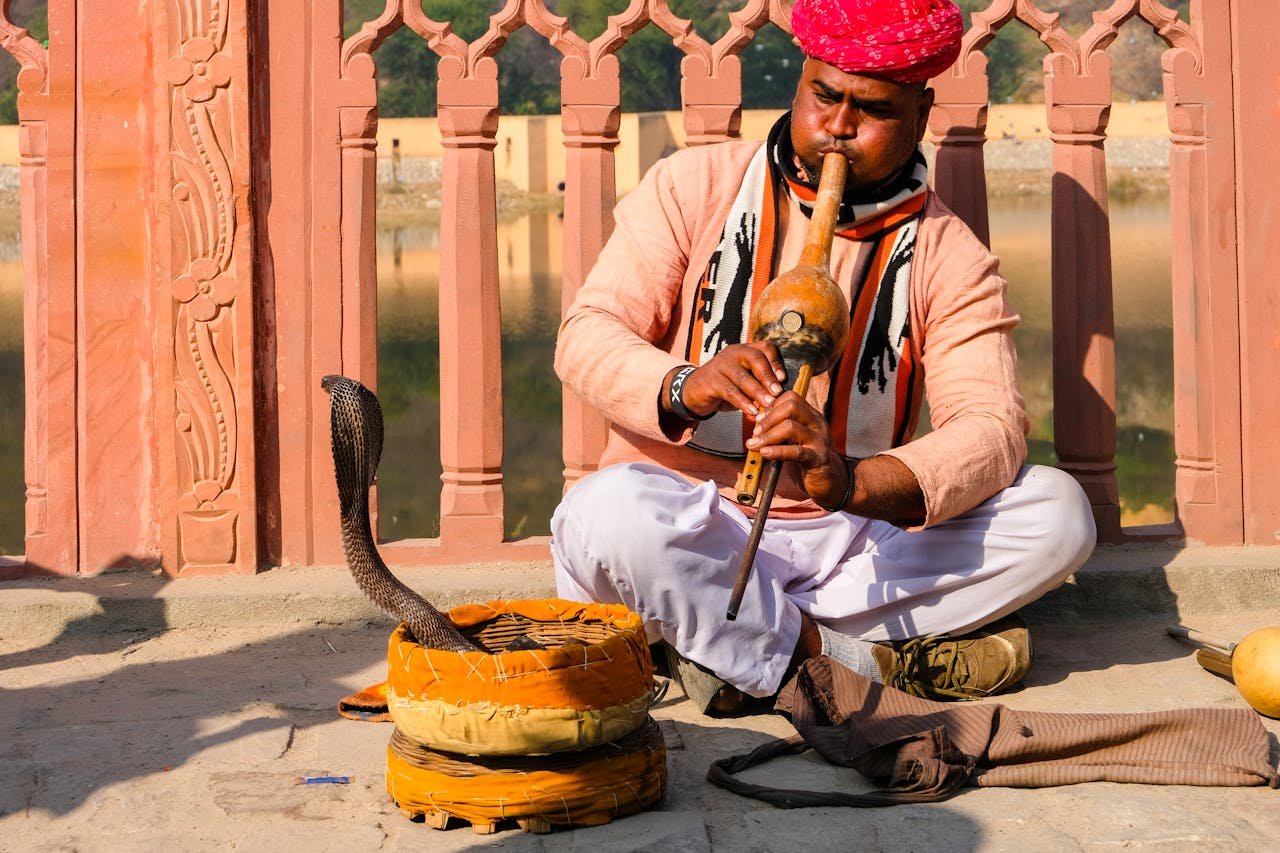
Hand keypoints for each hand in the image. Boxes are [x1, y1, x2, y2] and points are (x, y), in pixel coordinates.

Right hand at [676, 342, 787, 418]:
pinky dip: (743, 402)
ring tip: (768, 404)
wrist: (694, 392)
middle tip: (778, 392)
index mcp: (746, 350)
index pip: (765, 347)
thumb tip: (782, 398)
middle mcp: (734, 353)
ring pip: (743, 377)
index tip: (783, 379)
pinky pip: (730, 391)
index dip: (776, 362)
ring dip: (758, 392)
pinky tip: (752, 412)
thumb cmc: (727, 386)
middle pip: (755, 358)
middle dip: (768, 376)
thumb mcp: (746, 382)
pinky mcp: (710, 380)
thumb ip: (760, 385)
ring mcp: (720, 365)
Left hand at [745, 391, 848, 509]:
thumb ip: (781, 428)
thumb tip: (757, 421)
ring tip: (754, 445)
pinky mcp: (817, 459)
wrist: (833, 482)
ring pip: (790, 427)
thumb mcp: (797, 439)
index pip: (791, 398)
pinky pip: (795, 451)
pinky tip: (764, 453)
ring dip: (768, 435)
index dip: (771, 406)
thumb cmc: (810, 459)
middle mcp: (817, 424)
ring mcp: (819, 440)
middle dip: (769, 419)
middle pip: (791, 407)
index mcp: (812, 416)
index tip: (759, 420)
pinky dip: (777, 451)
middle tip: (756, 432)